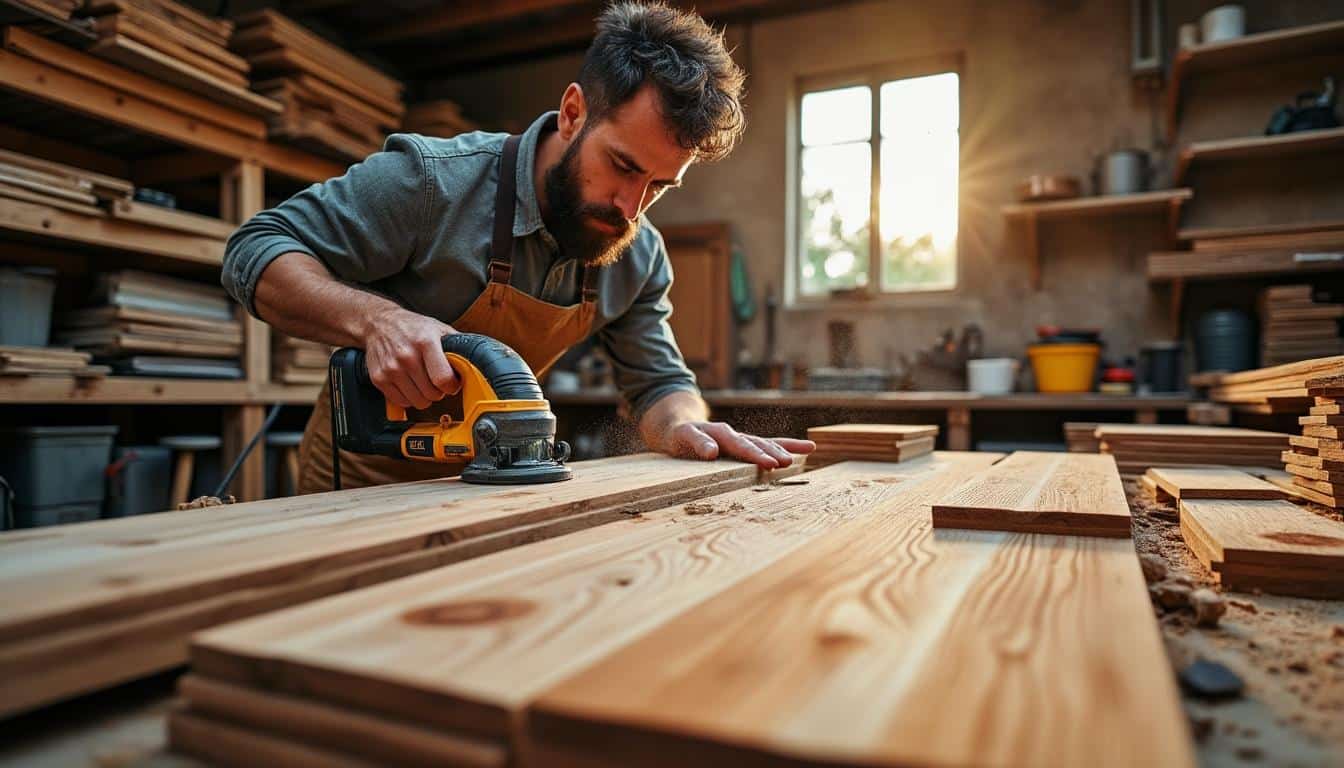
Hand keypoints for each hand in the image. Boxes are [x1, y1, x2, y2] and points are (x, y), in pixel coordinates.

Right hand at [362, 307, 459, 408]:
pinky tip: (410, 385)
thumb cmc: (411, 327)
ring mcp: (391, 369)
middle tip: (436, 381)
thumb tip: (477, 357)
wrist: (378, 323)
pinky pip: (401, 402)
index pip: (443, 379)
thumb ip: (457, 344)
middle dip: (439, 391)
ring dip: (424, 396)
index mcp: (425, 342)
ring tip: (423, 382)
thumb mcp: (438, 328)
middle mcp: (406, 356)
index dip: (452, 386)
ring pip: (418, 402)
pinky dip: (408, 398)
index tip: (452, 383)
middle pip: (432, 394)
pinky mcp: (379, 378)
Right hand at [664, 421, 815, 469]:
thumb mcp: (726, 451)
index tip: (810, 448)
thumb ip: (749, 457)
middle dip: (771, 452)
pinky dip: (704, 445)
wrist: (670, 427)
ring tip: (765, 461)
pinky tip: (711, 453)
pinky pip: (695, 439)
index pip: (768, 442)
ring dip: (748, 450)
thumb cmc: (703, 444)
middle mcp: (728, 435)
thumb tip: (780, 464)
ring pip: (730, 440)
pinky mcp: (686, 433)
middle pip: (753, 443)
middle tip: (787, 462)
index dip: (788, 445)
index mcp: (740, 442)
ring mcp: (708, 432)